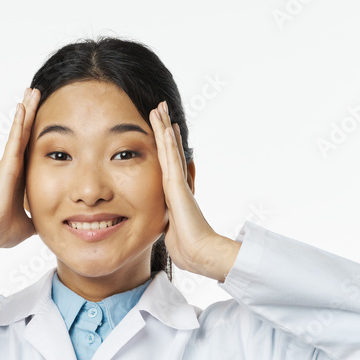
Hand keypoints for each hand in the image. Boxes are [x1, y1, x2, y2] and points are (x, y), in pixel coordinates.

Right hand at [0, 88, 39, 258]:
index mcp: (20, 177)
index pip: (30, 148)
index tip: (42, 117)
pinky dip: (19, 122)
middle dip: (30, 113)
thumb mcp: (29, 221)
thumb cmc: (4, 230)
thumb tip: (53, 221)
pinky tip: (22, 106)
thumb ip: (40, 215)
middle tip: (35, 93)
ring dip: (26, 111)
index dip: (35, 132)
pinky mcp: (7, 165)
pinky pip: (14, 139)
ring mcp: (9, 163)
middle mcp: (13, 166)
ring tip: (31, 91)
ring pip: (19, 131)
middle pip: (24, 134)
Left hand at [148, 101, 239, 281]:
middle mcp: (179, 184)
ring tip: (160, 107)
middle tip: (163, 108)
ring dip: (164, 127)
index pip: (171, 164)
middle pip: (171, 150)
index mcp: (177, 194)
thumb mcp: (173, 230)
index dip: (169, 146)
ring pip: (169, 148)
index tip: (167, 129)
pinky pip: (170, 158)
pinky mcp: (177, 185)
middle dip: (166, 129)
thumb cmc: (187, 248)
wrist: (198, 252)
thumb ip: (171, 221)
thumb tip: (170, 222)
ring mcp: (178, 183)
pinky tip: (164, 125)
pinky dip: (167, 141)